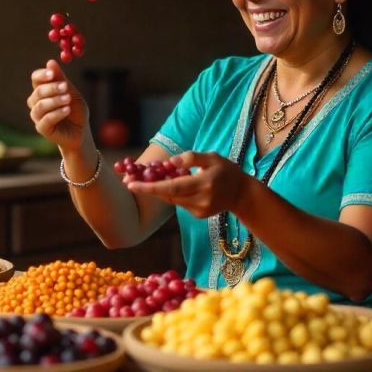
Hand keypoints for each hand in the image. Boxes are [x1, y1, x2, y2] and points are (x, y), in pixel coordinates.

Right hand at [27, 59, 88, 150]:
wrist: (81, 132)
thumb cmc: (75, 110)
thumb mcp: (71, 92)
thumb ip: (61, 79)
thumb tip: (50, 62)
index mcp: (42, 91)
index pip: (36, 79)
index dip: (42, 75)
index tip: (52, 73)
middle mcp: (36, 103)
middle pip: (38, 91)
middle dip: (52, 88)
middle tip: (65, 87)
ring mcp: (37, 116)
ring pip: (40, 106)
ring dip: (55, 100)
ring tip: (68, 99)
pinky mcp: (42, 129)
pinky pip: (45, 120)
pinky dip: (57, 113)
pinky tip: (67, 110)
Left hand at [124, 151, 255, 218]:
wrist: (242, 194)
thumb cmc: (227, 171)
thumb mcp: (212, 157)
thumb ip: (191, 158)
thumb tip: (170, 162)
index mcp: (204, 184)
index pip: (172, 187)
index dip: (150, 187)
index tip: (130, 184)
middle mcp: (201, 200)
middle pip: (167, 195)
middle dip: (147, 188)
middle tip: (128, 179)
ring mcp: (199, 210)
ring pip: (171, 199)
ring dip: (158, 190)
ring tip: (143, 179)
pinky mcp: (198, 215)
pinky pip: (179, 202)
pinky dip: (171, 193)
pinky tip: (170, 184)